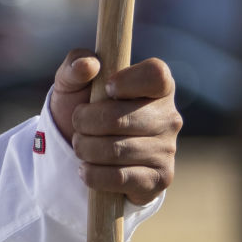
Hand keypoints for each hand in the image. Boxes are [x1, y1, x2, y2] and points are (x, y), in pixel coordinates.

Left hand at [47, 50, 181, 204]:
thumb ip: (75, 63)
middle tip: (77, 125)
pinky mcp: (159, 179)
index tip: (107, 88)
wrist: (82, 151)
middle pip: (121, 118)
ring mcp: (167, 149)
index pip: (156, 74)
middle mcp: (169, 116)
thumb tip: (88, 65)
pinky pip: (120, 178)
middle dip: (85, 122)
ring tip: (80, 146)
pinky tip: (87, 168)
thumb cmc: (82, 107)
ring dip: (85, 149)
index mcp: (157, 85)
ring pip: (116, 150)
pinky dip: (94, 174)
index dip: (128, 81)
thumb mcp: (72, 81)